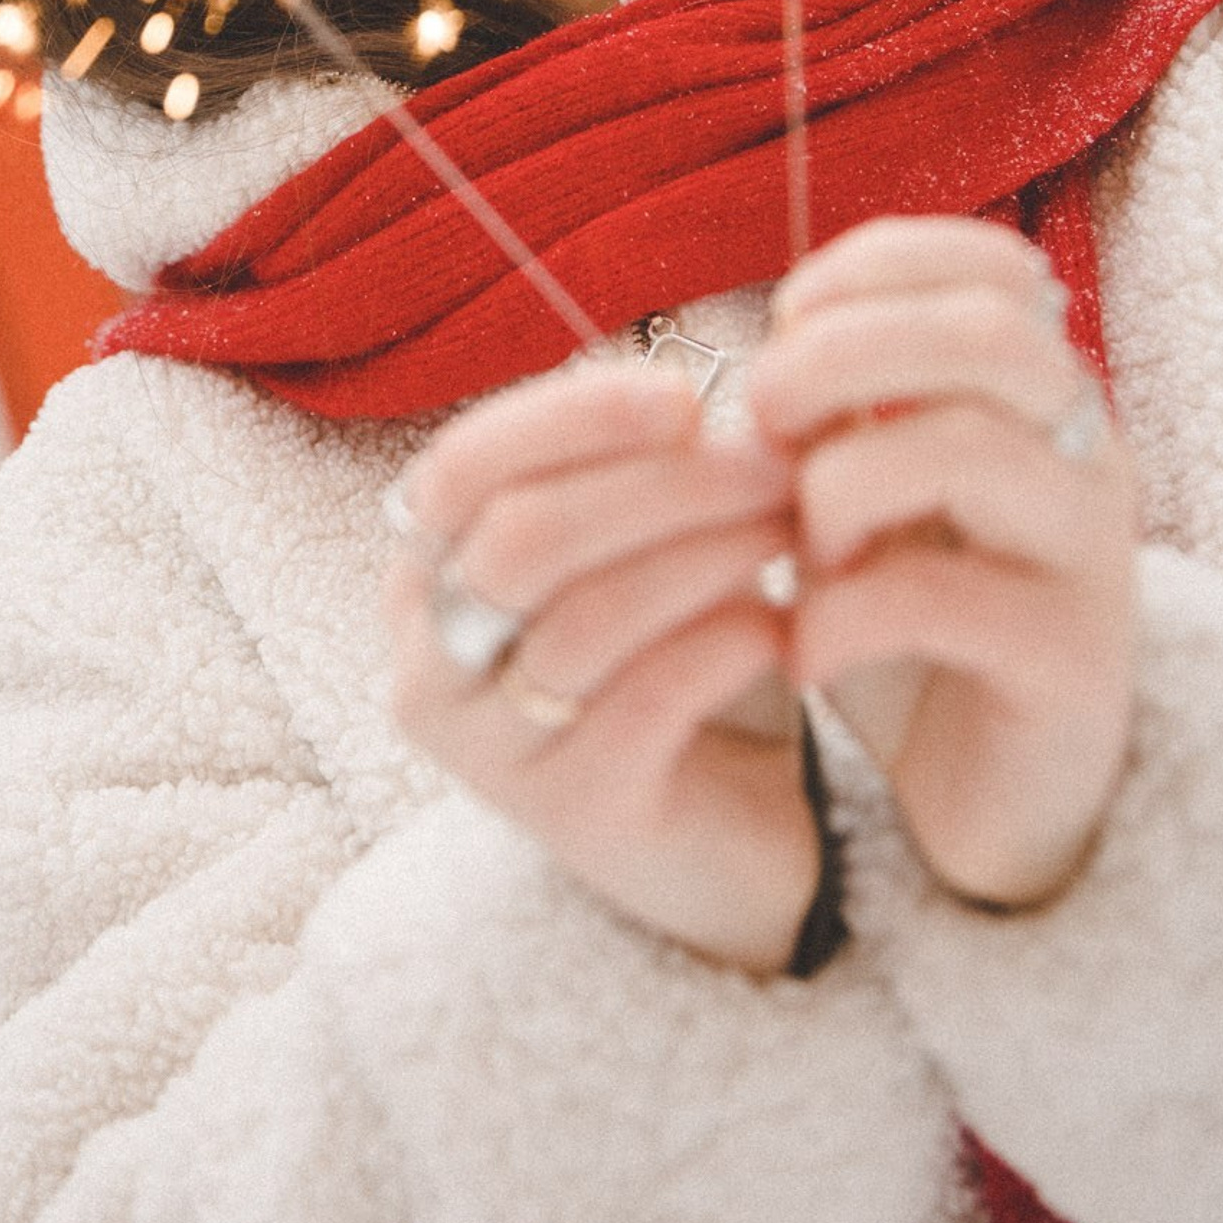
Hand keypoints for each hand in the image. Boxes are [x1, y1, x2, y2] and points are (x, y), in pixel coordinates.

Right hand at [386, 361, 817, 975]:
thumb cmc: (679, 655)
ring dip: (707, 553)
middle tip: (773, 461)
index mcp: (428, 571)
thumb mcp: (653, 544)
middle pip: (524, 538)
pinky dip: (724, 642)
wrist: (730, 834)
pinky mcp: (575, 815)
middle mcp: (430, 663)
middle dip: (660, 484)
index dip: (570, 419)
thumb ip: (656, 463)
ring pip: (587, 618)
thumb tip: (714, 387)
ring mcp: (492, 750)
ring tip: (795, 527)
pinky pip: (645, 702)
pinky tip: (785, 626)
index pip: (465, 467)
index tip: (684, 397)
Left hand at [747, 218, 1138, 911]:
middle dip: (845, 351)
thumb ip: (836, 415)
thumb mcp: (865, 493)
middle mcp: (1086, 456)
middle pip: (989, 335)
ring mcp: (1091, 556)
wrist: (991, 798)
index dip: (875, 267)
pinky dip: (841, 618)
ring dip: (842, 483)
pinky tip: (804, 651)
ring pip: (968, 450)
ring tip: (800, 548)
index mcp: (1040, 397)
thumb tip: (772, 359)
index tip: (788, 316)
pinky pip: (939, 599)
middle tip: (762, 409)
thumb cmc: (915, 618)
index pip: (988, 269)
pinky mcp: (1070, 663)